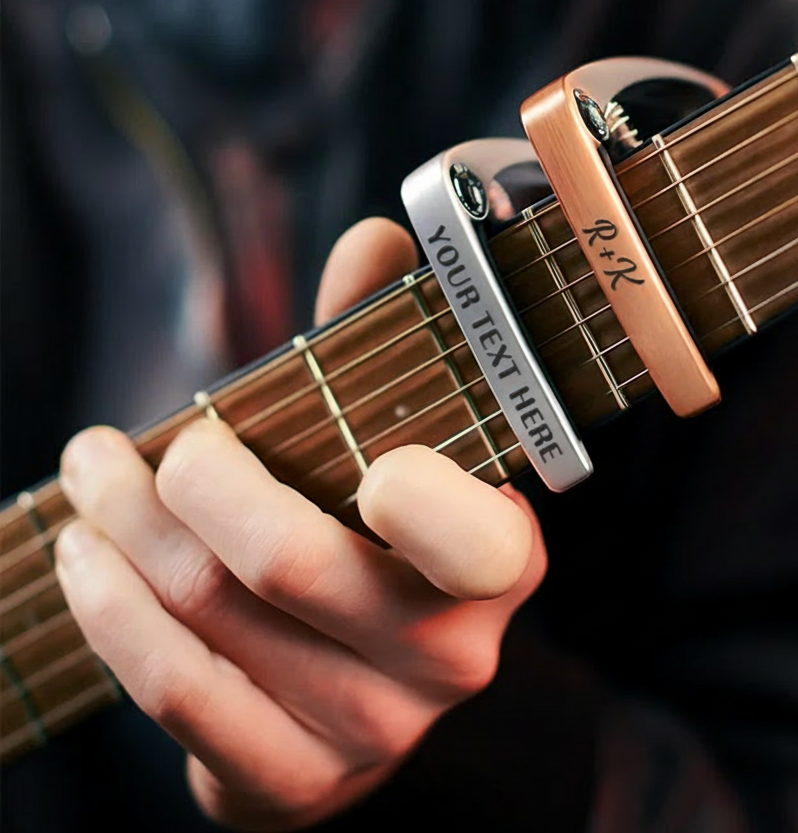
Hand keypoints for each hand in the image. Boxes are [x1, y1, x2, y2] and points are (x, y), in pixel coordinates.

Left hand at [54, 218, 546, 831]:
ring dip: (122, 532)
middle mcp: (449, 655)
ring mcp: (373, 730)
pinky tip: (84, 561)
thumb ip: (382, 340)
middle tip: (137, 444)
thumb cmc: (376, 538)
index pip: (476, 542)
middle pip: (289, 563)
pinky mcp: (293, 783)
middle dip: (188, 483)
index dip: (423, 505)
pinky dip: (111, 614)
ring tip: (90, 478)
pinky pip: (176, 696)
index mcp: (497, 561)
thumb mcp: (392, 441)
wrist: (365, 690)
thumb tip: (379, 235)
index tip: (365, 462)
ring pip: (213, 617)